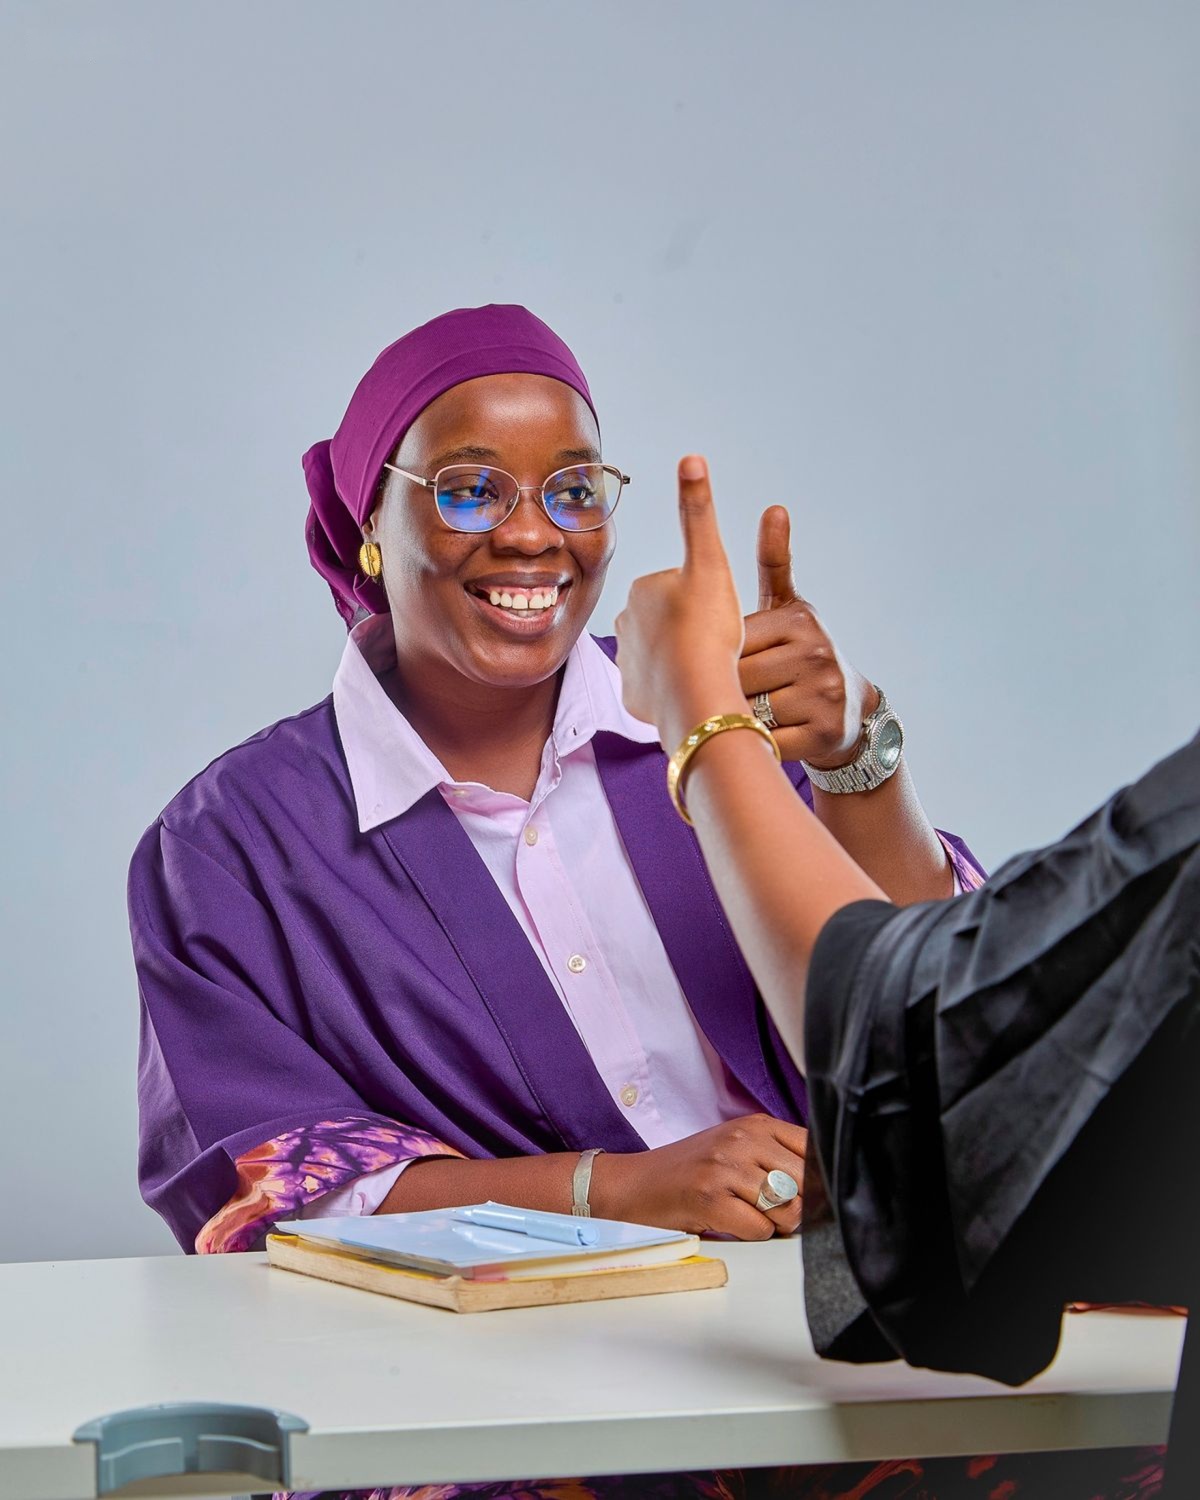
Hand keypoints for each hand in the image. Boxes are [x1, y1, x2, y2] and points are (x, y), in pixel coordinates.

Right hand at [590, 1114, 806, 1239]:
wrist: (635, 1184)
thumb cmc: (690, 1171)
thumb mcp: (735, 1148)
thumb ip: (776, 1156)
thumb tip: (824, 1188)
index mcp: (755, 1125)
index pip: (813, 1148)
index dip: (818, 1179)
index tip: (806, 1194)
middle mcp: (742, 1140)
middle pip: (805, 1183)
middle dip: (800, 1208)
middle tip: (778, 1214)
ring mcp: (725, 1167)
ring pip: (788, 1209)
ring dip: (777, 1225)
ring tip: (753, 1218)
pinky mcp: (710, 1198)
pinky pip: (760, 1229)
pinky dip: (754, 1236)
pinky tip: (733, 1225)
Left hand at [616, 455, 746, 751]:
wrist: (696, 696)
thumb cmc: (707, 629)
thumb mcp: (710, 562)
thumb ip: (698, 511)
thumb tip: (691, 457)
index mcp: (640, 589)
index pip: (680, 590)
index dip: (705, 602)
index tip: (714, 617)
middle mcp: (622, 624)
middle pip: (669, 623)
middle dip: (689, 632)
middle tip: (710, 645)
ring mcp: (626, 664)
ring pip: (662, 657)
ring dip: (680, 662)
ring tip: (702, 670)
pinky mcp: (633, 698)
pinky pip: (657, 690)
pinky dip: (672, 690)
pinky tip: (689, 690)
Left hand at [739, 506, 876, 768]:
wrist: (849, 713)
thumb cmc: (801, 655)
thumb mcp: (790, 609)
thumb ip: (775, 563)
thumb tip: (775, 508)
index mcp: (799, 620)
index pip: (734, 640)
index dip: (722, 658)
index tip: (726, 665)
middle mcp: (817, 653)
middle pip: (738, 676)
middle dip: (726, 690)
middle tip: (730, 695)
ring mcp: (824, 694)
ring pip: (750, 710)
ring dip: (738, 718)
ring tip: (746, 715)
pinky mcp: (824, 733)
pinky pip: (765, 741)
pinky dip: (755, 744)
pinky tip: (759, 737)